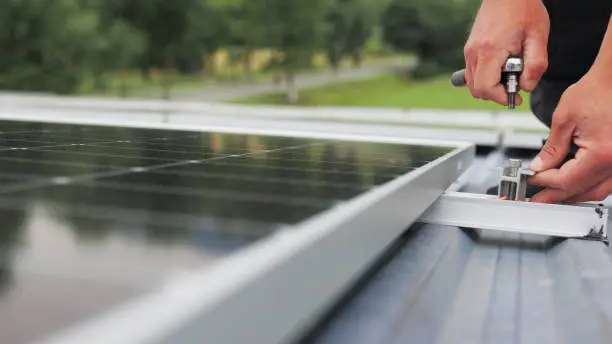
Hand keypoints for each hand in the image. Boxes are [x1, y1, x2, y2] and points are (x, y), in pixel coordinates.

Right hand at [463, 0, 549, 105]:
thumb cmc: (524, 10)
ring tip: (509, 72)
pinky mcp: (469, 49)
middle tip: (515, 83)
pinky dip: (486, 77)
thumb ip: (536, 65)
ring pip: (473, 83)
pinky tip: (501, 66)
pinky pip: (473, 73)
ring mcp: (469, 51)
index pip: (486, 88)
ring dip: (491, 85)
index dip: (501, 98)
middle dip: (496, 93)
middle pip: (476, 89)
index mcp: (490, 51)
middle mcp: (474, 53)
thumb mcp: (538, 36)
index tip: (516, 96)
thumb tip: (527, 86)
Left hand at [528, 71, 611, 202]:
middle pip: (583, 191)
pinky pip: (608, 182)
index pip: (566, 180)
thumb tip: (539, 167)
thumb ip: (550, 148)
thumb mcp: (564, 119)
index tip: (530, 180)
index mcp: (602, 154)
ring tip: (551, 194)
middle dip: (557, 196)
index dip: (544, 182)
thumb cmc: (598, 90)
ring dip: (574, 194)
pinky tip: (574, 183)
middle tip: (537, 200)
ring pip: (598, 191)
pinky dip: (589, 185)